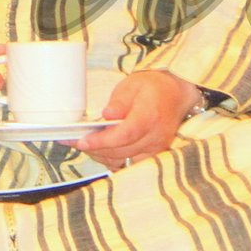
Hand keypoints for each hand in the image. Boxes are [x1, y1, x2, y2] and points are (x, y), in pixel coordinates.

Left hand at [71, 68, 198, 165]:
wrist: (174, 95)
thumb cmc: (152, 88)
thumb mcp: (132, 85)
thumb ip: (119, 101)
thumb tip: (108, 115)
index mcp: (150, 116)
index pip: (124, 135)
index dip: (101, 141)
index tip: (82, 141)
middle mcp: (156, 137)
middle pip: (121, 151)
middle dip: (95, 149)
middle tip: (75, 142)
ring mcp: (157, 149)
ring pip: (123, 161)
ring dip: (102, 156)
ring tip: (86, 145)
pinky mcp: (154, 156)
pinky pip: (129, 165)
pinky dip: (113, 160)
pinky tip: (101, 150)